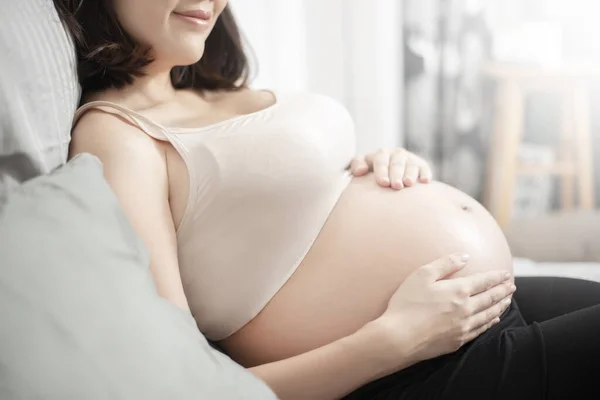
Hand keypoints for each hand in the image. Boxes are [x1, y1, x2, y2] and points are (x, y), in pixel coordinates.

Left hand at [349, 148, 432, 189]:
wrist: (388, 172)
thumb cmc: (372, 171)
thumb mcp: (363, 166)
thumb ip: (357, 166)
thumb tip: (360, 170)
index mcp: (381, 153)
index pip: (381, 160)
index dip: (381, 171)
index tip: (382, 182)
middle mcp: (396, 154)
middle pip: (397, 164)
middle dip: (396, 174)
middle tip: (396, 186)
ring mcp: (409, 159)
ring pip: (411, 165)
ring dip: (410, 174)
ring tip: (408, 184)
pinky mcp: (421, 165)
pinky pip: (424, 168)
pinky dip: (425, 174)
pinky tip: (425, 181)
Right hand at [372, 254, 514, 369]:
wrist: (399, 337)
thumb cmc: (407, 304)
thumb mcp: (422, 275)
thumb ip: (445, 264)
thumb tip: (465, 256)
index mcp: (458, 291)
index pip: (484, 281)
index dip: (496, 277)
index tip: (506, 273)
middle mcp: (466, 309)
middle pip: (490, 298)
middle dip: (503, 291)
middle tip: (512, 286)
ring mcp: (464, 326)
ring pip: (489, 315)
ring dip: (500, 306)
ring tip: (508, 300)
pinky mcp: (458, 340)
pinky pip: (481, 329)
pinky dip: (491, 323)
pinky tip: (494, 320)